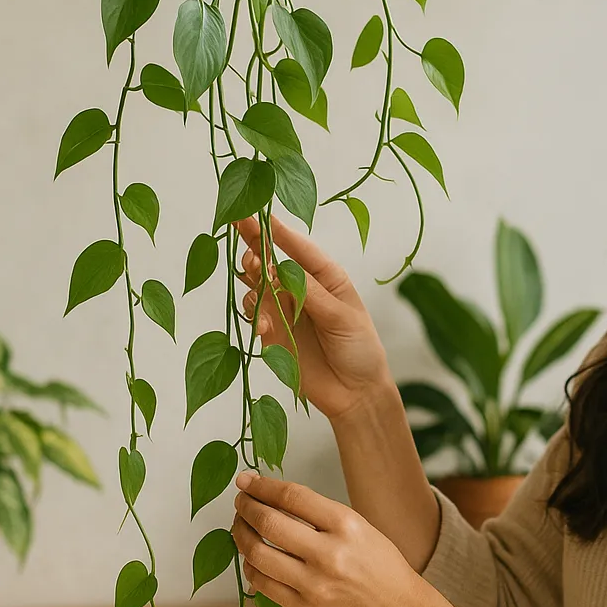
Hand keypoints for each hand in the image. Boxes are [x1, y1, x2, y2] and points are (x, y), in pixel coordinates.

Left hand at [230, 471, 427, 606]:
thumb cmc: (379, 563)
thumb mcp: (359, 526)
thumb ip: (318, 514)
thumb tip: (271, 496)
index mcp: (346, 524)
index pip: (291, 496)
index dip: (262, 485)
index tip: (246, 479)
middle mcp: (329, 553)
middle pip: (269, 523)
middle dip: (246, 507)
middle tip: (240, 501)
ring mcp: (314, 584)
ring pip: (258, 554)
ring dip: (241, 535)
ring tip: (240, 526)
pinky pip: (262, 584)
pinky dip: (250, 566)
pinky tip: (251, 556)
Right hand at [233, 214, 392, 419]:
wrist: (355, 394)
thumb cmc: (360, 350)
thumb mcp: (343, 318)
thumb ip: (311, 294)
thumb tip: (283, 269)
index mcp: (326, 277)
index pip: (299, 248)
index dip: (277, 230)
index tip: (257, 212)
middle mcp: (301, 288)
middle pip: (270, 260)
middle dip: (255, 247)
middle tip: (246, 241)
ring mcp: (284, 310)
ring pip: (256, 285)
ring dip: (252, 280)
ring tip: (256, 279)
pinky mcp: (272, 333)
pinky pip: (253, 315)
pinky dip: (253, 315)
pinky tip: (261, 326)